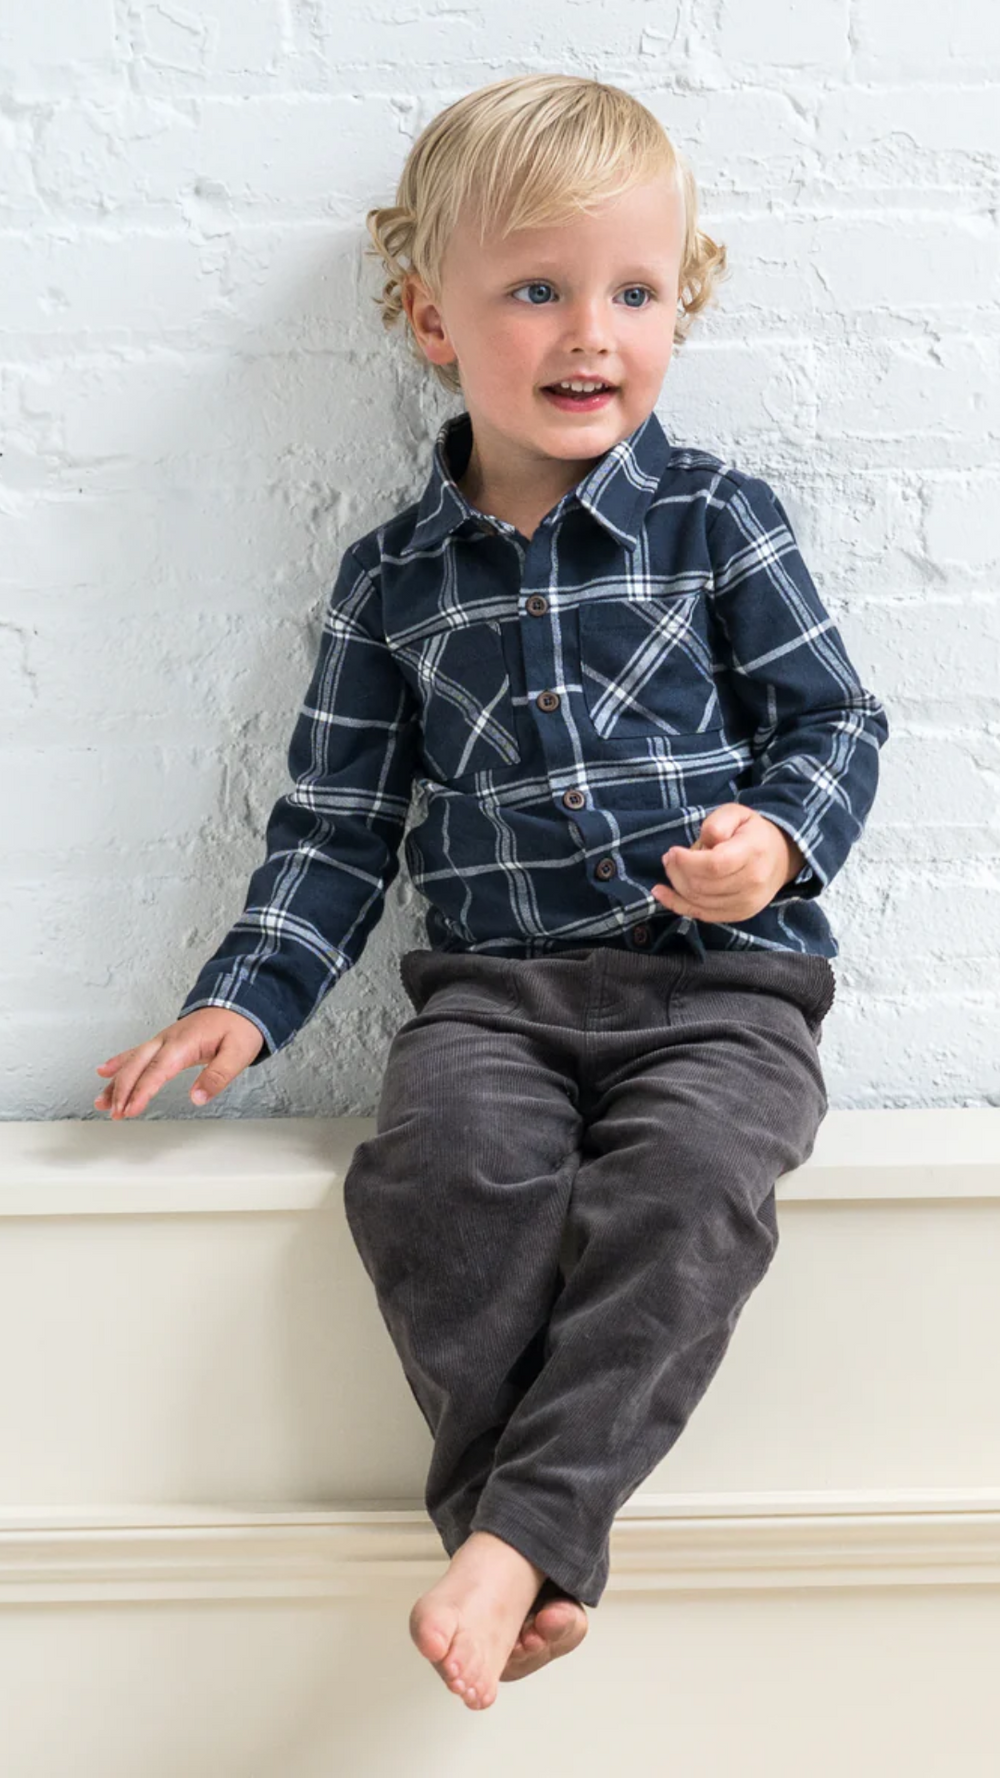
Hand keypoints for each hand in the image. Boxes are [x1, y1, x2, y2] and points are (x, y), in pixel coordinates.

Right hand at [94, 1009, 264, 1119]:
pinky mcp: (164, 1041)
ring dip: (115, 1081)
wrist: (240, 1002)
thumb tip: (197, 1098)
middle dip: (122, 1090)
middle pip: (137, 1065)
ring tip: (101, 1102)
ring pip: (132, 1060)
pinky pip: (136, 1053)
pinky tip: (104, 1072)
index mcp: (184, 1043)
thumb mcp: (238, 1053)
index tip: (130, 1110)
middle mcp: (168, 1039)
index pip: (157, 1070)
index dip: (141, 1092)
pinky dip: (118, 1063)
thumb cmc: (240, 1027)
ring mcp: (163, 1038)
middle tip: (115, 1113)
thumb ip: (217, 1076)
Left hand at [652, 804, 805, 924]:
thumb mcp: (736, 813)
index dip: (687, 861)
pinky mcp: (738, 915)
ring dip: (677, 885)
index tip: (673, 851)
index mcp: (753, 852)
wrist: (780, 858)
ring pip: (699, 901)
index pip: (714, 865)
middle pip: (703, 885)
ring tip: (671, 867)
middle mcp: (753, 882)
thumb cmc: (751, 832)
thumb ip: (717, 823)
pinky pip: (702, 915)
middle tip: (669, 857)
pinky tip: (662, 893)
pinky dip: (677, 905)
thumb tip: (706, 842)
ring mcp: (747, 903)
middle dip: (677, 871)